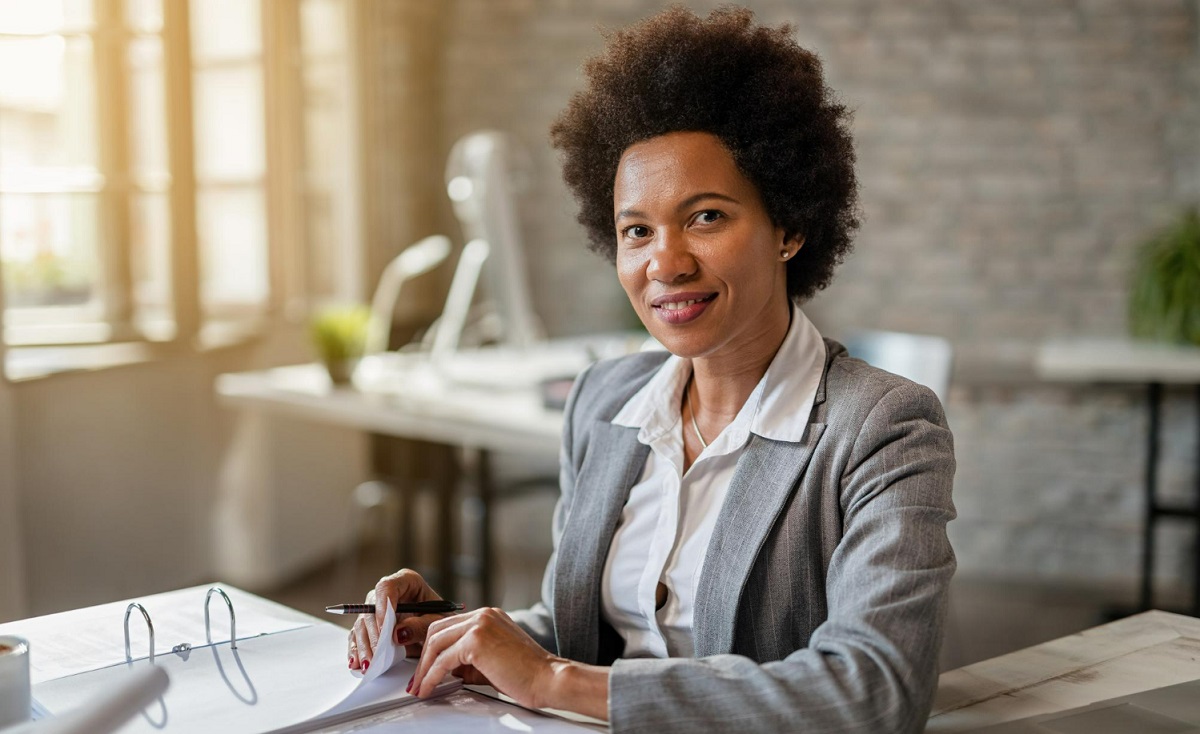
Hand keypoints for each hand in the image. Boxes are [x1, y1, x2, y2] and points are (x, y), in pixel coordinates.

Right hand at [347, 569, 447, 670]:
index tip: (385, 629)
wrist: (440, 631)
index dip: (382, 607)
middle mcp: (388, 593)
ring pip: (362, 624)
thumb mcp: (438, 622)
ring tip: (369, 664)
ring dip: (364, 646)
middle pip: (371, 608)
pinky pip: (358, 636)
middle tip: (378, 653)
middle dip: (374, 634)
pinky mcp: (371, 626)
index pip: (387, 587)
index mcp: (406, 581)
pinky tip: (359, 662)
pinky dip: (358, 651)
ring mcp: (377, 609)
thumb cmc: (441, 619)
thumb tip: (396, 634)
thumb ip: (420, 626)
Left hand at [407, 607, 560, 708]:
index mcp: (488, 616)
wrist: (548, 678)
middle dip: (423, 657)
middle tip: (417, 680)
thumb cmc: (527, 674)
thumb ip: (468, 660)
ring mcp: (480, 624)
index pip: (448, 625)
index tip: (423, 666)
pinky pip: (444, 660)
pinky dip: (432, 676)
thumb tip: (445, 669)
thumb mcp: (492, 661)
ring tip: (419, 687)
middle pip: (437, 630)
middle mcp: (483, 614)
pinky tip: (429, 688)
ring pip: (436, 643)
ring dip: (424, 668)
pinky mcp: (476, 641)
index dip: (432, 648)